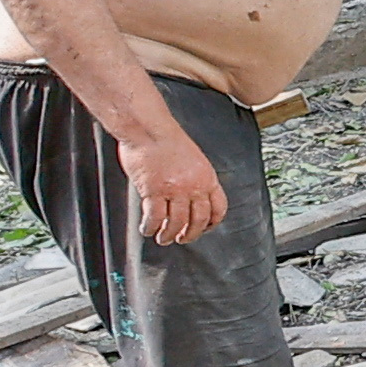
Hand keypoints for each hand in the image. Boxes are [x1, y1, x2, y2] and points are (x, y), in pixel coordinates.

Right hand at [122, 121, 230, 244]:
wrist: (148, 127)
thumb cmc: (166, 139)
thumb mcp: (193, 158)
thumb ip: (195, 178)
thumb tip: (191, 199)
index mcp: (207, 177)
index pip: (218, 208)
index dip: (212, 223)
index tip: (206, 229)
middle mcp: (194, 186)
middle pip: (198, 220)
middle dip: (191, 234)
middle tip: (182, 239)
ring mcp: (174, 190)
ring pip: (176, 223)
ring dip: (169, 235)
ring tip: (163, 238)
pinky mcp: (153, 191)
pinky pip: (154, 218)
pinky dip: (150, 227)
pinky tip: (147, 229)